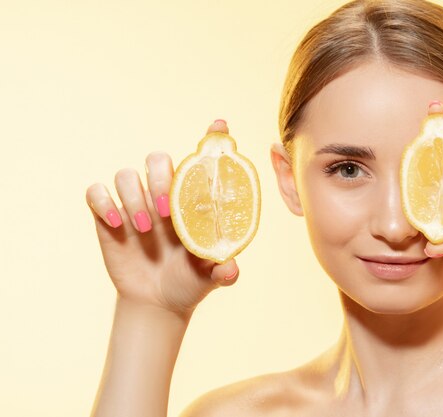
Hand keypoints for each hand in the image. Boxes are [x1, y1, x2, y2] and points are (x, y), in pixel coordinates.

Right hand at [86, 121, 238, 317]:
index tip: (220, 124)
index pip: (200, 162)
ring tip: (146, 229)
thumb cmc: (189, 282)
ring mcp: (135, 203)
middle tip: (168, 211)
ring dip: (134, 197)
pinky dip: (103, 201)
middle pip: (157, 159)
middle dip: (160, 178)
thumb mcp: (209, 278)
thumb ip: (223, 272)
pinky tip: (116, 223)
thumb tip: (231, 268)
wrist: (159, 303)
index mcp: (191, 201)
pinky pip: (96, 192)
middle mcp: (163, 195)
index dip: (209, 140)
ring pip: (126, 175)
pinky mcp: (107, 215)